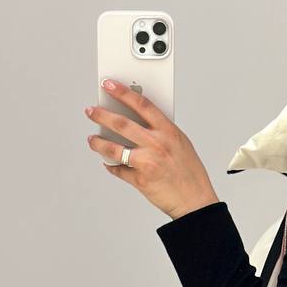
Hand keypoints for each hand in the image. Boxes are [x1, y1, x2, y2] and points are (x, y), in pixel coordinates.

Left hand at [84, 79, 219, 218]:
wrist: (195, 201)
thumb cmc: (190, 173)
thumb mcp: (181, 144)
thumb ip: (161, 131)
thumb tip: (138, 122)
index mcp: (169, 132)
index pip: (142, 104)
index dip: (123, 92)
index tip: (109, 85)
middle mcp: (157, 144)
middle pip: (122, 124)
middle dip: (101, 115)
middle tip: (91, 111)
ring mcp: (147, 162)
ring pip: (113, 148)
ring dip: (98, 143)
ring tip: (92, 139)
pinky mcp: (140, 180)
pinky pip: (118, 170)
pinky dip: (111, 166)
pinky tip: (108, 162)